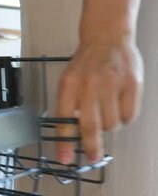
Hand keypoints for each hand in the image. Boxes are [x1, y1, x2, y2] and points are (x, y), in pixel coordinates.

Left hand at [56, 40, 142, 163]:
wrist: (107, 37)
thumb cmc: (87, 63)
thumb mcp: (69, 80)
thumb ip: (70, 105)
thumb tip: (71, 135)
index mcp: (69, 85)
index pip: (64, 120)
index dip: (64, 142)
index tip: (64, 159)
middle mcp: (89, 85)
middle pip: (90, 126)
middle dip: (91, 147)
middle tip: (92, 157)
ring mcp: (112, 84)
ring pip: (111, 124)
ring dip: (109, 127)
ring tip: (107, 113)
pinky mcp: (132, 84)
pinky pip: (129, 116)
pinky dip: (125, 118)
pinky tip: (120, 107)